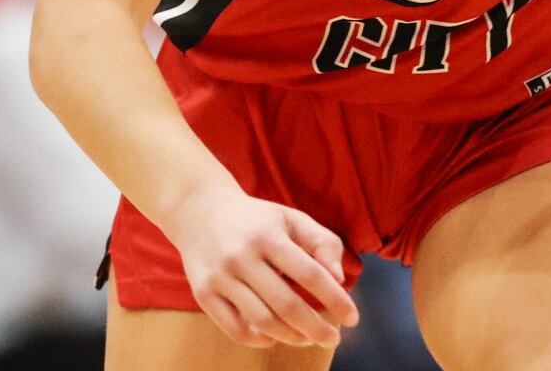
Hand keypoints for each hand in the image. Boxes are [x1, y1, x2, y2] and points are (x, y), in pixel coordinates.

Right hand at [165, 186, 359, 348]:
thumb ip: (322, 242)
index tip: (353, 318)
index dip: (336, 299)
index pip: (311, 274)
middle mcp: (242, 257)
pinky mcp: (203, 294)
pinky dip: (260, 339)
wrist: (198, 210)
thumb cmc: (256, 219)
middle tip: (333, 338)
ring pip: (263, 322)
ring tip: (308, 338)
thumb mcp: (291, 219)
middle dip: (316, 328)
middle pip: (287, 305)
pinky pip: (235, 330)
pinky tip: (275, 336)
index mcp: (269, 235)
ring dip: (292, 337)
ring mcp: (220, 277)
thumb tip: (339, 278)